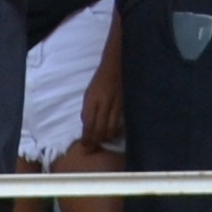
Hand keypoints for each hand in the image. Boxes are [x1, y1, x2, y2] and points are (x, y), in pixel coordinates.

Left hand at [82, 39, 126, 155]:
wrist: (117, 63)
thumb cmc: (101, 80)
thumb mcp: (89, 94)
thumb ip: (88, 111)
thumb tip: (87, 128)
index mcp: (92, 99)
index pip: (88, 124)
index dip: (87, 138)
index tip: (85, 147)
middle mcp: (104, 102)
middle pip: (99, 128)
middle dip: (95, 141)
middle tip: (93, 148)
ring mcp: (117, 103)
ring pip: (111, 127)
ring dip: (106, 137)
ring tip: (103, 141)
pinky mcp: (126, 103)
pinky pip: (122, 121)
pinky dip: (118, 129)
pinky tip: (115, 133)